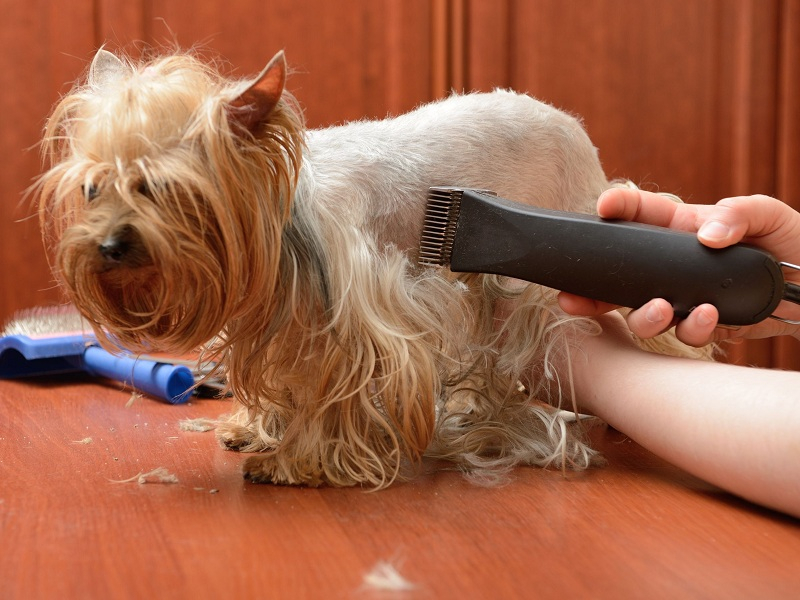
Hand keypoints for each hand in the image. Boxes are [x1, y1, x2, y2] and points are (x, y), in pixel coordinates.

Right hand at [558, 188, 799, 344]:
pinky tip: (707, 315)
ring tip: (660, 309)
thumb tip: (708, 236)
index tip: (603, 208)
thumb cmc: (790, 240)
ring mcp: (683, 297)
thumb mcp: (768, 213)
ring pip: (641, 313)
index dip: (616, 209)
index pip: (638, 214)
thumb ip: (739, 213)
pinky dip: (691, 327)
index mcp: (679, 229)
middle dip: (591, 290)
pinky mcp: (703, 325)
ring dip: (642, 316)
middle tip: (574, 297)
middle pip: (618, 277)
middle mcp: (672, 265)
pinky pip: (683, 333)